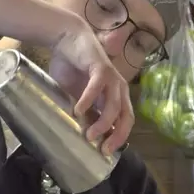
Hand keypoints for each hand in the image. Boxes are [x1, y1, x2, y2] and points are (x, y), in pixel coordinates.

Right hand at [49, 26, 133, 153]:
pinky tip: (78, 110)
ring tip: (88, 135)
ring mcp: (112, 78)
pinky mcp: (100, 67)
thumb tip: (79, 132)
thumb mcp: (76, 95)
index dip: (118, 138)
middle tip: (102, 150)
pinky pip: (97, 87)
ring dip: (103, 122)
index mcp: (115, 96)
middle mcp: (119, 88)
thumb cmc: (72, 67)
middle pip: (126, 117)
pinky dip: (89, 100)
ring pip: (113, 105)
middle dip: (117, 136)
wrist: (67, 39)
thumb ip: (82, 110)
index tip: (105, 153)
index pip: (125, 121)